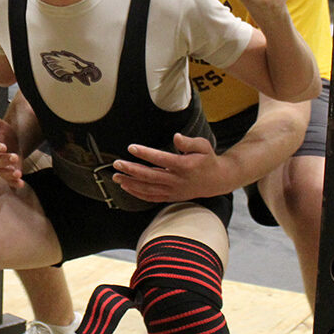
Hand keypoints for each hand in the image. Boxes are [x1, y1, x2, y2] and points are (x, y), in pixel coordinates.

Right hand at [0, 111, 25, 187]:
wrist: (10, 141)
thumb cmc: (1, 132)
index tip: (3, 147)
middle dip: (5, 160)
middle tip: (15, 157)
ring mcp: (0, 167)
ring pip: (2, 173)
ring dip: (9, 174)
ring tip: (18, 174)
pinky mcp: (8, 173)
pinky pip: (9, 180)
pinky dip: (14, 183)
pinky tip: (20, 184)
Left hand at [112, 133, 233, 201]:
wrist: (216, 180)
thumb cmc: (207, 159)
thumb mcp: (203, 146)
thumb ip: (189, 142)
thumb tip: (176, 137)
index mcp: (185, 166)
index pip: (161, 159)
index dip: (146, 153)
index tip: (131, 147)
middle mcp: (177, 180)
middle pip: (150, 176)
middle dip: (132, 170)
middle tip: (117, 163)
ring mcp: (173, 191)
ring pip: (148, 189)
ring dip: (130, 183)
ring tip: (116, 176)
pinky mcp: (171, 197)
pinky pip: (151, 197)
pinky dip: (138, 193)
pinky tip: (126, 187)